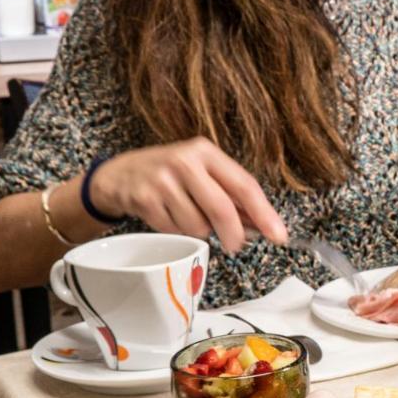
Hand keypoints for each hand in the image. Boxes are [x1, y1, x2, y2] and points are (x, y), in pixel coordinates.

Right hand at [89, 137, 287, 252]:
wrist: (118, 174)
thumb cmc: (170, 175)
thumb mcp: (202, 174)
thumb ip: (231, 196)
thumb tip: (260, 225)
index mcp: (206, 152)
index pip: (244, 185)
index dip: (264, 214)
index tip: (278, 235)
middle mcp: (184, 161)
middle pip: (222, 208)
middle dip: (233, 234)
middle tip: (236, 245)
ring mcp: (162, 180)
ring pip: (198, 225)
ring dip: (199, 230)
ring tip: (186, 214)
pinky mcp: (144, 199)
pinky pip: (174, 230)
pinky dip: (177, 231)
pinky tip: (168, 216)